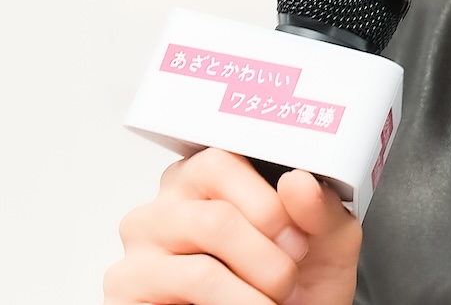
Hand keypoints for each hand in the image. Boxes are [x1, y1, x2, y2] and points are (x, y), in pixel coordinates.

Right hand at [104, 148, 361, 304]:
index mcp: (206, 178)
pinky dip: (233, 304)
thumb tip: (299, 182)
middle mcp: (166, 207)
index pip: (223, 159)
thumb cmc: (294, 289)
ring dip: (254, 288)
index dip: (269, 203)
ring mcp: (141, 249)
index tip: (299, 238)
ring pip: (202, 260)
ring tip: (271, 303)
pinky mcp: (125, 290)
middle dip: (267, 257)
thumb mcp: (325, 245)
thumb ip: (322, 210)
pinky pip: (188, 285)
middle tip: (287, 279)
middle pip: (216, 216)